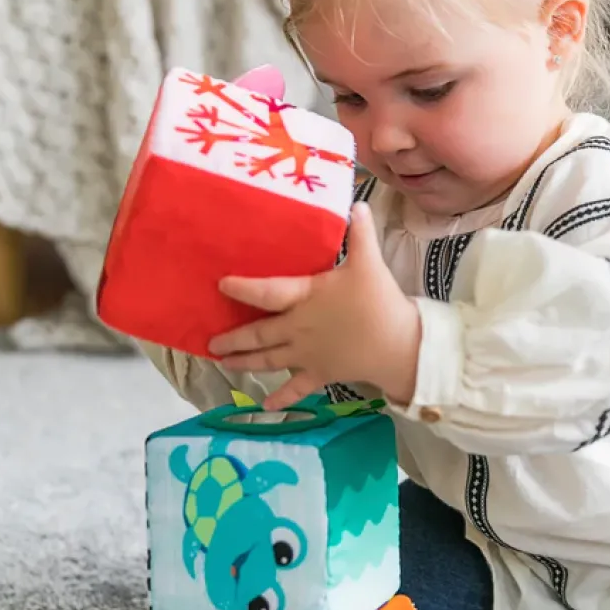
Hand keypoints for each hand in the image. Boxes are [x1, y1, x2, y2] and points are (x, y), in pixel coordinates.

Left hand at [208, 201, 421, 409]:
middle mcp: (298, 329)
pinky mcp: (321, 374)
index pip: (266, 292)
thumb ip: (361, 233)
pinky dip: (281, 398)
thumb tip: (357, 202)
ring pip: (269, 360)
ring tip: (223, 363)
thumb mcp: (369, 262)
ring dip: (244, 362)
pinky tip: (265, 407)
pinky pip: (297, 388)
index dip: (242, 288)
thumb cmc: (380, 302)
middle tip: (211, 341)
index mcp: (305, 299)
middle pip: (258, 334)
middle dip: (233, 337)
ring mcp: (307, 355)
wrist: (398, 346)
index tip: (221, 285)